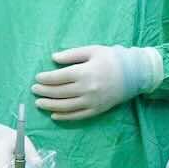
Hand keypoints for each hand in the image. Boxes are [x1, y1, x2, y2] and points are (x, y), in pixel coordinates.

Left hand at [32, 45, 162, 121]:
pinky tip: (54, 115)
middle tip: (34, 90)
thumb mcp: (93, 50)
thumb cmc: (112, 59)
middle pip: (60, 93)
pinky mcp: (97, 110)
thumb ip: (72, 54)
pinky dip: (64, 117)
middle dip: (44, 92)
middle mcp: (87, 89)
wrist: (134, 74)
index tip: (37, 78)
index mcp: (85, 72)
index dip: (46, 79)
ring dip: (50, 105)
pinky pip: (77, 116)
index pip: (59, 78)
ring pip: (66, 106)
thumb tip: (53, 58)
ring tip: (39, 103)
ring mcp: (92, 102)